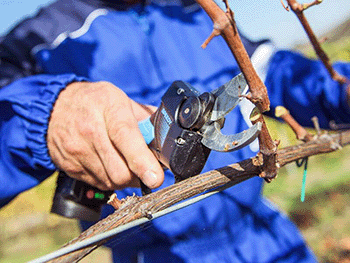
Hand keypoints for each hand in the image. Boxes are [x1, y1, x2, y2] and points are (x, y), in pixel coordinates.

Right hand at [47, 81, 163, 189]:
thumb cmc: (96, 102)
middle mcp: (90, 130)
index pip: (126, 137)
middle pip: (119, 169)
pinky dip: (110, 180)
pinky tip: (109, 165)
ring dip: (125, 179)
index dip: (141, 160)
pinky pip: (98, 184)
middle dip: (138, 175)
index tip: (155, 178)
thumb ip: (145, 119)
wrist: (56, 107)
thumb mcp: (122, 99)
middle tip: (145, 168)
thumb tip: (165, 138)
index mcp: (109, 108)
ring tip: (126, 163)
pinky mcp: (69, 166)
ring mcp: (77, 150)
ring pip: (110, 181)